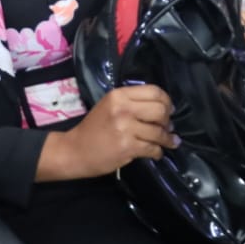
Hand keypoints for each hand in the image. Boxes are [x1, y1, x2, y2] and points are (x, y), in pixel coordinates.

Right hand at [51, 85, 175, 178]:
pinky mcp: (127, 147)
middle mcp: (123, 109)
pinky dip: (158, 151)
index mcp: (119, 95)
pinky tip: (157, 152)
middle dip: (168, 120)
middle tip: (168, 126)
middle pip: (160, 110)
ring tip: (170, 141)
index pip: (153, 91)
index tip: (170, 109)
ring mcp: (126, 128)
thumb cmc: (93, 128)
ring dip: (167, 138)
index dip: (166, 101)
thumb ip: (132, 102)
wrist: (75, 151)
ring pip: (158, 131)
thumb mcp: (110, 105)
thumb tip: (161, 107)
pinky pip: (152, 148)